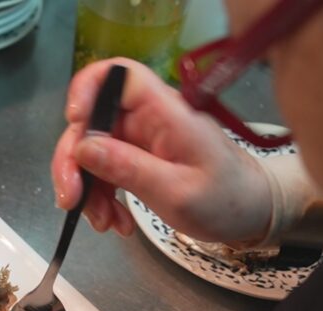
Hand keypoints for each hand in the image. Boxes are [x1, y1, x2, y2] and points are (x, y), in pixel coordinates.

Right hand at [52, 58, 273, 243]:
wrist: (250, 215)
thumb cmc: (226, 199)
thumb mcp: (177, 191)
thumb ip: (129, 168)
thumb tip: (83, 147)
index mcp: (164, 111)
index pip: (117, 74)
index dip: (87, 89)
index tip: (73, 122)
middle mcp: (147, 118)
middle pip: (91, 121)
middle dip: (73, 161)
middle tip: (71, 200)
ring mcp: (139, 139)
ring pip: (91, 151)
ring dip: (86, 188)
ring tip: (104, 222)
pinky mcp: (136, 160)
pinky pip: (103, 171)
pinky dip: (100, 198)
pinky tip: (114, 222)